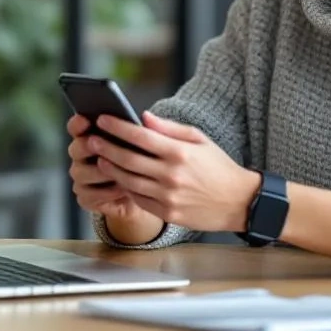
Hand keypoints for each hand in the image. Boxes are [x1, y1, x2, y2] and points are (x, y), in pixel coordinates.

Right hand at [66, 115, 144, 221]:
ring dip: (101, 172)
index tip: (86, 119)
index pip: (76, 127)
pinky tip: (122, 188)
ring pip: (81, 172)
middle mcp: (81, 156)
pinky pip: (90, 194)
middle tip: (99, 146)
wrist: (142, 192)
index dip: (78, 123)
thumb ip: (138, 131)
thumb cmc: (139, 162)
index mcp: (90, 136)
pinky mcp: (85, 197)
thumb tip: (145, 117)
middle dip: (87, 147)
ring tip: (120, 171)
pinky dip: (107, 191)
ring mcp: (81, 177)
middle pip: (75, 148)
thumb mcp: (141, 145)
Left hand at [90, 112, 260, 232]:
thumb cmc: (219, 167)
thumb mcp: (200, 140)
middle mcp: (171, 175)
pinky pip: (139, 199)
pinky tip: (119, 179)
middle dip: (105, 147)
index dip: (117, 127)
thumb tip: (143, 117)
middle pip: (128, 159)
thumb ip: (170, 128)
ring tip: (100, 159)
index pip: (140, 137)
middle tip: (92, 139)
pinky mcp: (168, 214)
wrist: (239, 201)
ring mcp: (168, 197)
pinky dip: (126, 188)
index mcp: (180, 152)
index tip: (102, 119)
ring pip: (128, 181)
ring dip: (110, 169)